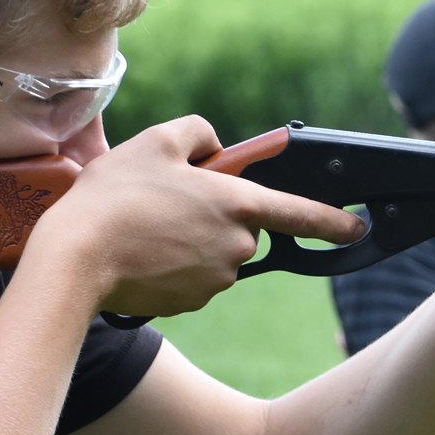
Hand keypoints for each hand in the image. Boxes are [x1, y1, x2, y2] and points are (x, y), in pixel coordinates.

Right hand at [35, 117, 365, 316]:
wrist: (76, 260)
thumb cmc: (115, 196)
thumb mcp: (156, 142)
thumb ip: (197, 133)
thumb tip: (215, 146)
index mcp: (238, 204)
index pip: (301, 214)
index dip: (333, 222)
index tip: (358, 228)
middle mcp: (236, 246)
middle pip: (242, 228)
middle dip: (214, 216)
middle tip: (168, 201)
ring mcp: (216, 279)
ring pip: (215, 253)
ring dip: (191, 241)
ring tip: (146, 226)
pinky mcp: (192, 302)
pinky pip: (193, 278)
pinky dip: (173, 266)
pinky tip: (141, 252)